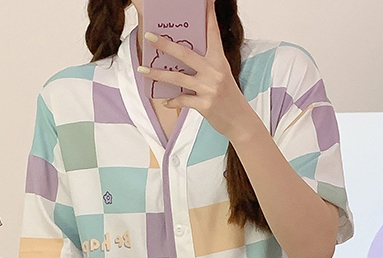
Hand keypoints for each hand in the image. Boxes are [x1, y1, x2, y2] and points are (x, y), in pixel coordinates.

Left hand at [139, 0, 257, 141]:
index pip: (212, 32)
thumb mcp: (221, 75)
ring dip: (157, 74)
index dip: (208, 15)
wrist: (240, 121)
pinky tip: (164, 101)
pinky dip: (172, 101)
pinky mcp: (204, 105)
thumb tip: (180, 59)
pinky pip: (182, 100)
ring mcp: (209, 88)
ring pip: (177, 77)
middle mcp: (214, 71)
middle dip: (165, 44)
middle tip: (149, 36)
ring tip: (142, 69)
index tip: (204, 0)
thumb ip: (205, 66)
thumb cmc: (228, 97)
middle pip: (185, 53)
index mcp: (219, 60)